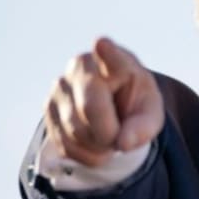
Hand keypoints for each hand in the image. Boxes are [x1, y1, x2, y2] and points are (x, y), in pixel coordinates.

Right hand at [44, 37, 164, 165]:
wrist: (113, 107)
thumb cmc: (135, 104)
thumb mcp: (150, 114)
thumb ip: (143, 127)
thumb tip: (123, 143)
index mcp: (114, 60)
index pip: (109, 55)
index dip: (106, 52)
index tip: (102, 44)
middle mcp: (80, 67)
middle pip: (90, 107)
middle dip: (109, 132)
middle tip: (122, 137)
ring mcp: (59, 87)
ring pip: (75, 130)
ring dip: (98, 146)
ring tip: (111, 136)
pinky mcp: (48, 109)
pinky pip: (65, 144)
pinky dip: (86, 154)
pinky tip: (96, 144)